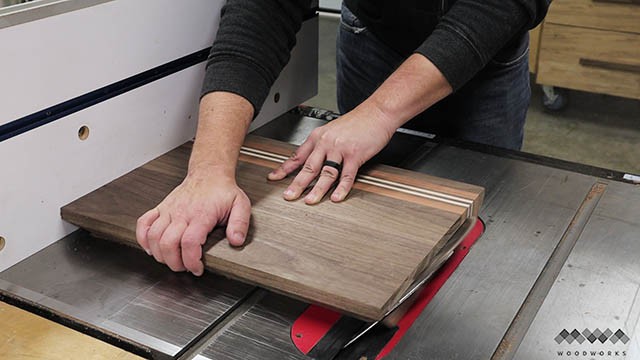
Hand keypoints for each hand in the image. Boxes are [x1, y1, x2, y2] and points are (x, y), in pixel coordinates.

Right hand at [135, 173, 250, 275]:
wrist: (209, 173)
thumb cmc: (223, 191)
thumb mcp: (240, 205)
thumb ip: (240, 224)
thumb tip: (236, 241)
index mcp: (201, 214)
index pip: (189, 243)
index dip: (191, 261)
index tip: (197, 269)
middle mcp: (181, 213)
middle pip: (167, 244)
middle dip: (174, 263)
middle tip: (185, 267)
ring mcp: (168, 210)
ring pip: (153, 237)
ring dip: (159, 255)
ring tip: (172, 260)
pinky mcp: (160, 208)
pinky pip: (143, 223)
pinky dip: (143, 239)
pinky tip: (152, 248)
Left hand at [267, 108, 394, 203]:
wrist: (377, 112)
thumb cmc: (358, 121)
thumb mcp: (333, 130)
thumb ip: (322, 145)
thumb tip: (312, 159)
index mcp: (318, 137)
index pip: (297, 155)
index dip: (284, 168)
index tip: (274, 178)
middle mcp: (326, 143)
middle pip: (309, 167)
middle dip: (297, 184)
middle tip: (288, 196)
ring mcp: (340, 149)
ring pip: (326, 172)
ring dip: (317, 189)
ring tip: (310, 200)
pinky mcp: (355, 155)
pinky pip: (347, 175)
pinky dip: (341, 188)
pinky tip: (337, 197)